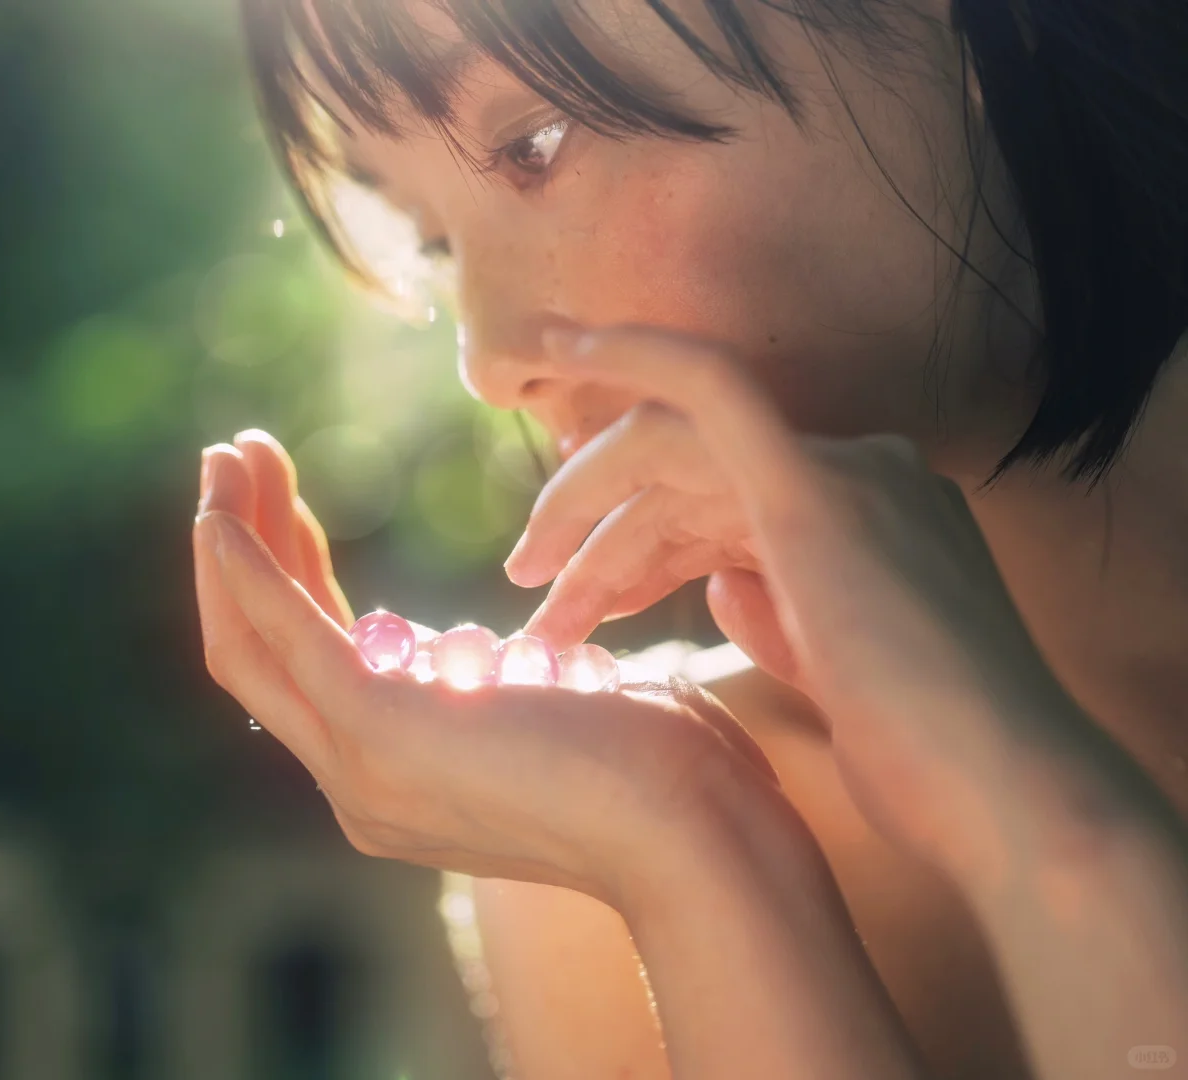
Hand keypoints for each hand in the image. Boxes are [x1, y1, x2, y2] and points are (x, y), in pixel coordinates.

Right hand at [194, 460, 933, 1079]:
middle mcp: (359, 786)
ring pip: (252, 645)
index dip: (291, 580)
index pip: (316, 667)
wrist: (701, 838)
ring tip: (228, 455)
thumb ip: (509, 687)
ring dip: (234, 542)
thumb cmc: (666, 771)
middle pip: (260, 658)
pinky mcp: (379, 728)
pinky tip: (225, 510)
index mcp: (401, 779)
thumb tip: (494, 651)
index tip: (289, 505)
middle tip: (233, 463)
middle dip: (242, 553)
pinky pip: (284, 633)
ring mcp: (361, 768)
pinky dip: (247, 567)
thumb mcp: (564, 714)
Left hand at [508, 324, 1100, 875]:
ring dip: (583, 509)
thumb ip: (776, 610)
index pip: (719, 508)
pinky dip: (629, 354)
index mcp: (860, 517)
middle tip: (524, 583)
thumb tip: (721, 581)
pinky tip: (554, 344)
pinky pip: (709, 384)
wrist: (997, 792)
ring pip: (671, 450)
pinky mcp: (812, 484)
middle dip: (594, 527)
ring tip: (524, 580)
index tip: (578, 595)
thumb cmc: (922, 761)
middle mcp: (856, 474)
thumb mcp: (831, 669)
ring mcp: (840, 471)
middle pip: (685, 478)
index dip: (638, 549)